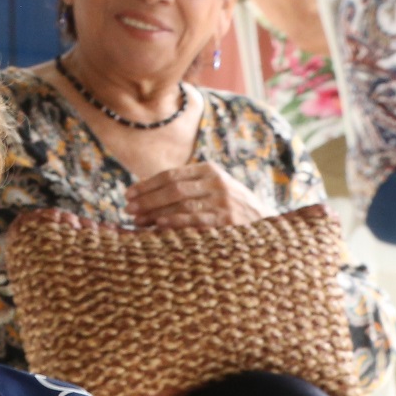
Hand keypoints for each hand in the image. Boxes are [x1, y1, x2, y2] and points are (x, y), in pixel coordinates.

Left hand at [127, 162, 268, 228]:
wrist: (267, 224)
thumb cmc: (230, 207)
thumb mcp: (212, 189)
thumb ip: (185, 187)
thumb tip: (144, 195)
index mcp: (209, 170)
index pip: (171, 175)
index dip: (147, 185)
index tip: (128, 194)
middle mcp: (217, 182)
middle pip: (173, 188)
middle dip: (147, 199)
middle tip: (128, 209)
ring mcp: (223, 200)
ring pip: (182, 204)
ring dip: (156, 212)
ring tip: (138, 220)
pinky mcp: (228, 219)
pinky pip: (196, 219)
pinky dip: (175, 221)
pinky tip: (159, 225)